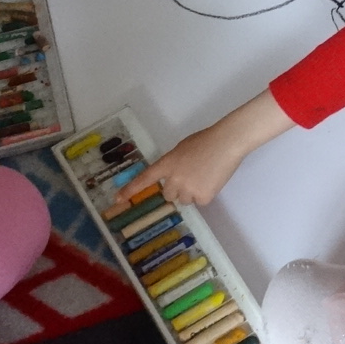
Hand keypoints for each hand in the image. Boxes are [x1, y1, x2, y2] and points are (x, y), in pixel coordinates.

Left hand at [111, 122, 248, 210]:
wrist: (226, 143)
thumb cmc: (205, 141)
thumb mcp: (182, 150)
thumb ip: (173, 165)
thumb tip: (173, 179)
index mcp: (167, 164)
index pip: (145, 179)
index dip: (130, 190)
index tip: (117, 199)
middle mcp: (174, 179)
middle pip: (168, 195)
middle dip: (177, 190)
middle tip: (191, 177)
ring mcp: (188, 189)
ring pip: (185, 200)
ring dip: (191, 193)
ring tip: (204, 176)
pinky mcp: (203, 197)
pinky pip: (200, 202)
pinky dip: (205, 194)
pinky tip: (212, 180)